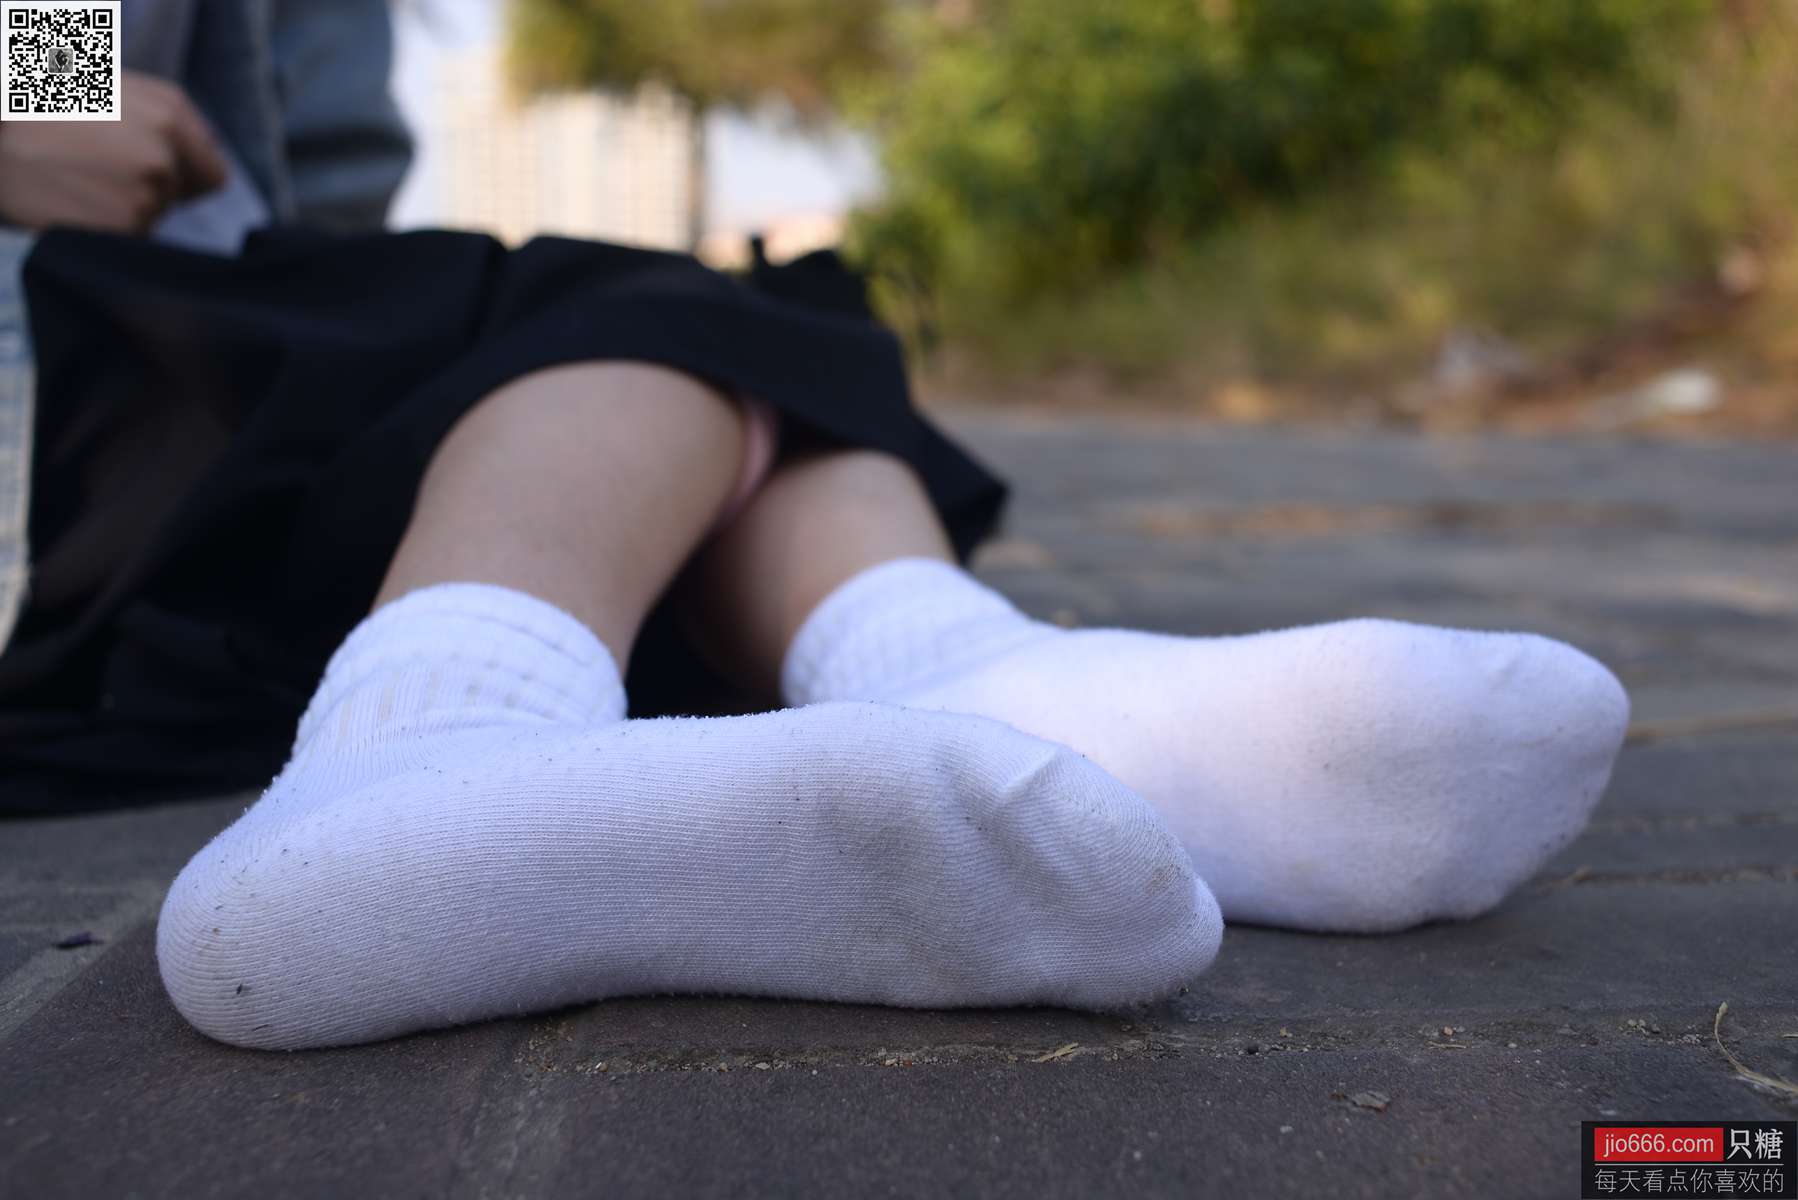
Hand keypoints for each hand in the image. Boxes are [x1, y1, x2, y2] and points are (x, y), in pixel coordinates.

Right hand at [0, 69, 228, 233]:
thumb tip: (211, 149)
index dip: (186, 179)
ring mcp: (145, 192)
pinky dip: (101, 227)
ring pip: (150, 217)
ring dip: (119, 207)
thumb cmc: (45, 106)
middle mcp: (166, 153)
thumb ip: (169, 117)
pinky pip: (125, 238)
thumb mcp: (112, 86)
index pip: (213, 175)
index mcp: (170, 113)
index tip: (153, 172)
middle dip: (146, 189)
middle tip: (93, 166)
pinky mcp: (122, 226)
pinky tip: (70, 201)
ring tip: (75, 178)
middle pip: (176, 198)